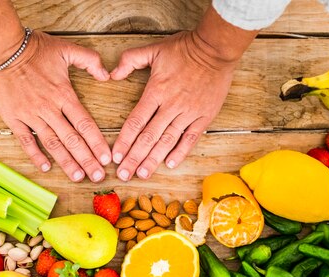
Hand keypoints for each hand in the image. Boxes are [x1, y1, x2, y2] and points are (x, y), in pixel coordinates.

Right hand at [0, 31, 111, 182]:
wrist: (3, 48)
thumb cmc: (36, 48)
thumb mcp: (67, 48)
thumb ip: (90, 60)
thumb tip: (107, 75)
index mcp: (63, 94)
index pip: (85, 123)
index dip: (97, 142)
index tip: (106, 158)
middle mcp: (49, 108)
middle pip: (72, 139)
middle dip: (87, 160)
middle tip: (98, 176)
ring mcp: (30, 115)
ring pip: (52, 143)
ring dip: (66, 162)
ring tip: (78, 177)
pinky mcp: (13, 118)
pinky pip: (26, 140)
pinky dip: (36, 155)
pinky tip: (46, 167)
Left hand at [110, 31, 238, 180]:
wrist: (216, 49)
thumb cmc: (184, 48)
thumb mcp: (153, 49)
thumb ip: (130, 60)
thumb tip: (112, 74)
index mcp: (156, 91)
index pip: (135, 121)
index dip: (124, 141)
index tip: (115, 156)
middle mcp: (170, 106)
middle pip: (148, 137)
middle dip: (134, 158)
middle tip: (124, 175)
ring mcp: (188, 113)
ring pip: (167, 141)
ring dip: (153, 160)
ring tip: (142, 174)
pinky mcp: (204, 116)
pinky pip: (190, 138)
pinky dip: (180, 152)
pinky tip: (169, 164)